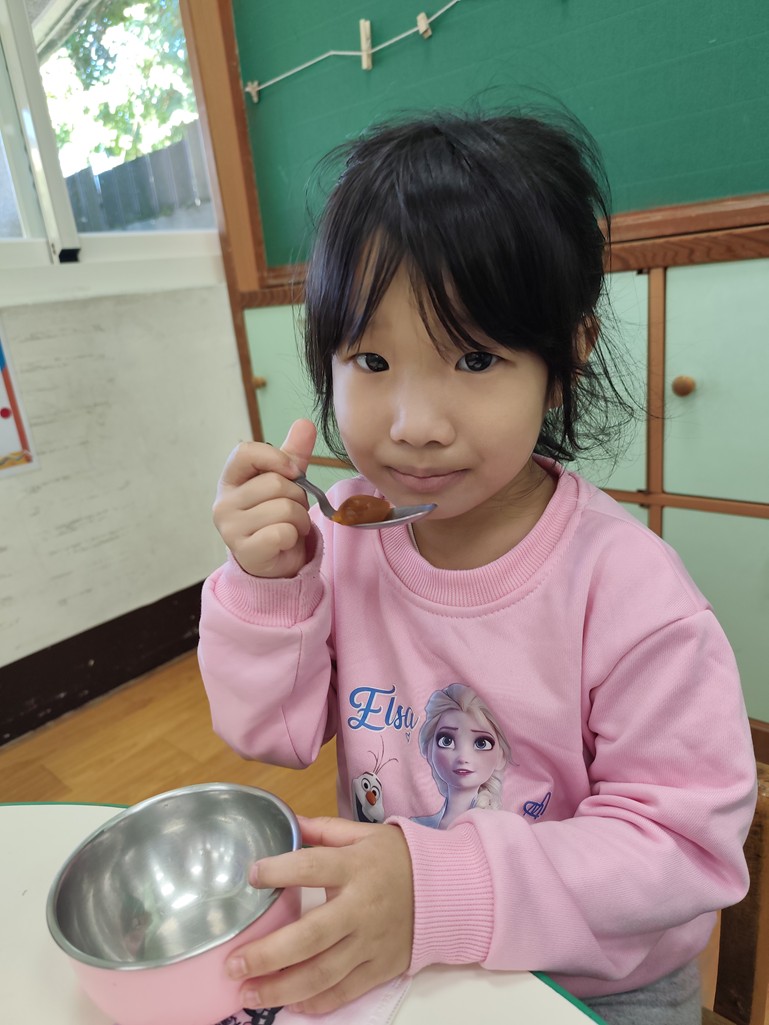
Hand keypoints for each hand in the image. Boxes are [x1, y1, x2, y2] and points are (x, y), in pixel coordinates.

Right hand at [213, 419, 316, 577]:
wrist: (273, 559)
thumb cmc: (276, 515)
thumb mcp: (285, 482)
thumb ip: (293, 455)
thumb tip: (305, 423)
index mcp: (230, 480)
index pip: (246, 452)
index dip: (276, 458)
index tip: (293, 471)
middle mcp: (223, 503)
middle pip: (275, 483)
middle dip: (298, 496)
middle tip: (294, 509)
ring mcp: (230, 529)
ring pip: (284, 509)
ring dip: (300, 519)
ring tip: (291, 526)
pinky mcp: (245, 551)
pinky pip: (283, 533)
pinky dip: (294, 537)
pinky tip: (285, 541)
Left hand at [226, 816, 413, 1013]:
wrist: (448, 890)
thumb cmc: (399, 859)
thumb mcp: (364, 835)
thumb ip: (324, 830)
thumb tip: (289, 821)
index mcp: (355, 868)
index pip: (311, 866)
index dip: (279, 871)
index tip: (251, 876)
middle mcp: (360, 908)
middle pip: (310, 935)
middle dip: (268, 953)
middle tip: (233, 963)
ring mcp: (370, 943)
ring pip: (322, 973)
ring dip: (281, 987)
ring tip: (248, 993)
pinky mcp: (380, 969)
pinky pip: (344, 992)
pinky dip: (315, 1003)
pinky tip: (288, 1004)